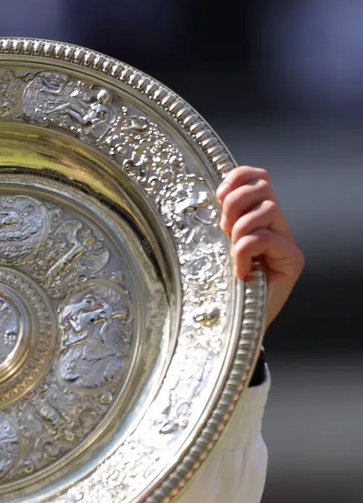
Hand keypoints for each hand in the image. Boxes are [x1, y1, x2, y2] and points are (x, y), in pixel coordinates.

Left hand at [217, 166, 303, 330]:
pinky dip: (245, 251)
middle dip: (235, 202)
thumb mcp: (215, 248)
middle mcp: (275, 224)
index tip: (218, 194)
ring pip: (267, 209)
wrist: (237, 324)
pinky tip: (240, 271)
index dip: (238, 177)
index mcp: (256, 216)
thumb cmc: (223, 288)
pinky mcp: (292, 259)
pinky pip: (264, 238)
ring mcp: (286, 241)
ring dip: (240, 229)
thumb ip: (220, 223)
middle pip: (263, 187)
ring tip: (233, 253)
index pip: (257, 178)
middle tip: (223, 229)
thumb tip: (210, 197)